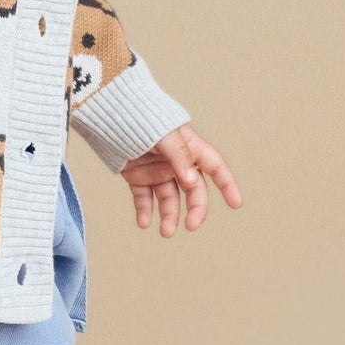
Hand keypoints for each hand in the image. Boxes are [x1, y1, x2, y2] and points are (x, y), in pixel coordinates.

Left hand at [120, 125, 242, 237]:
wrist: (109, 112)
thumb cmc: (140, 116)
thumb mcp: (164, 135)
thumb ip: (179, 157)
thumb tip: (192, 180)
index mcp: (189, 146)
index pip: (214, 167)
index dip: (227, 184)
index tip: (236, 204)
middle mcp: (176, 161)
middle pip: (193, 189)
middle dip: (195, 209)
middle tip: (191, 226)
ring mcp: (156, 170)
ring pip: (169, 198)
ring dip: (169, 216)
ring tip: (165, 232)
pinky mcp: (137, 176)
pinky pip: (144, 198)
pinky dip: (144, 211)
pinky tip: (144, 223)